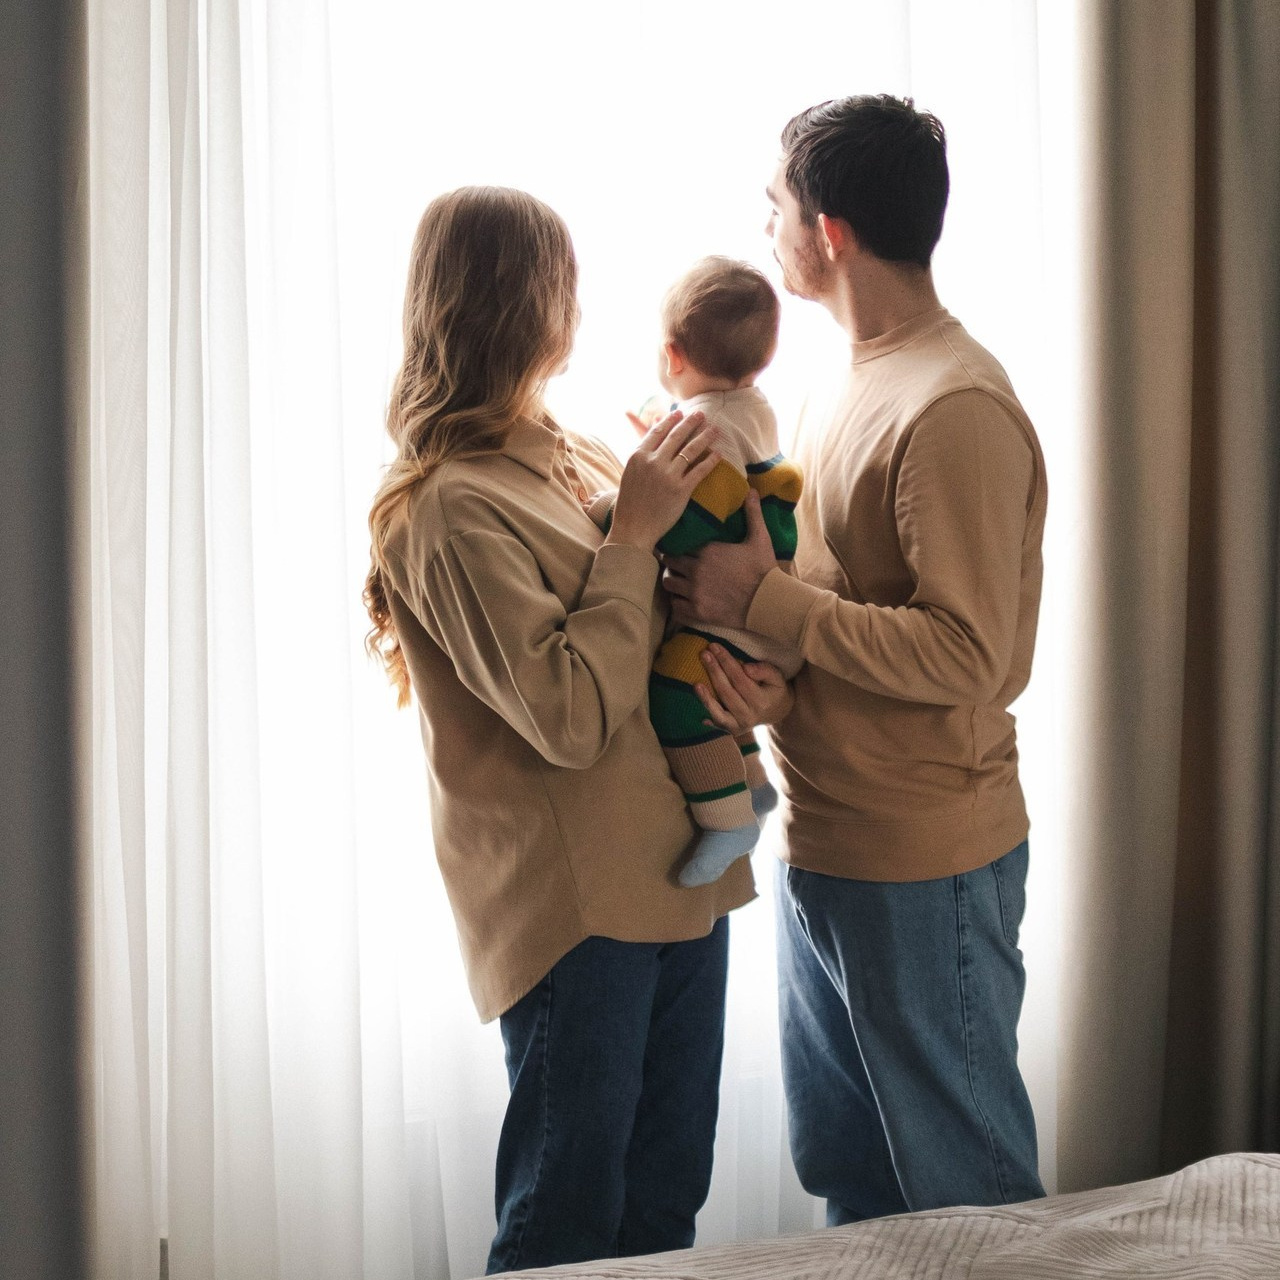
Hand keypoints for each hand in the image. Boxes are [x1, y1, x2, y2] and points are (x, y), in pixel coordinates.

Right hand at [607, 410, 718, 551]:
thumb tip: (653, 440)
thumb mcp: (629, 474)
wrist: (633, 529)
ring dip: (704, 437)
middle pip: (676, 437)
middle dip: (691, 423)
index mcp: (638, 456)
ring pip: (690, 450)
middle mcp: (653, 462)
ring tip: (714, 429)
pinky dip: (710, 460)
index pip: (658, 432)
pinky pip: (700, 470)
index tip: (680, 413)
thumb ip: (642, 456)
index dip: (671, 421)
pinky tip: (718, 454)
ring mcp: (668, 475)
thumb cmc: (629, 504)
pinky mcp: (681, 490)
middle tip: (701, 414)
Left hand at [663, 489, 777, 627]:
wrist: (769, 600)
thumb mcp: (760, 538)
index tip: (677, 547)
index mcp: (707, 551)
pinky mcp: (698, 612)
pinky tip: (684, 601)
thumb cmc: (764, 569)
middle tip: (675, 564)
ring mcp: (695, 592)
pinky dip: (677, 604)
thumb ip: (753, 514)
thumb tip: (752, 491)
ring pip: (668, 584)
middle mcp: (696, 570)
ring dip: (672, 581)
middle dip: (670, 562)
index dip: (677, 546)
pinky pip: (675, 607)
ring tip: (678, 581)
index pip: (680, 544)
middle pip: (669, 562)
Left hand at [694, 647, 793, 733]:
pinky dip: (707, 713)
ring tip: (696, 683)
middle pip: (727, 692)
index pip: (740, 679)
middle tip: (704, 654)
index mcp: (761, 701)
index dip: (726, 662)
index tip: (715, 647)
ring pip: (719, 711)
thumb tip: (746, 668)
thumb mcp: (777, 678)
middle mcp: (750, 716)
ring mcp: (740, 726)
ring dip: (706, 696)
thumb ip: (764, 670)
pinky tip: (699, 706)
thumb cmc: (775, 690)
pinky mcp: (732, 730)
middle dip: (714, 671)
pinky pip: (717, 722)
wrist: (777, 712)